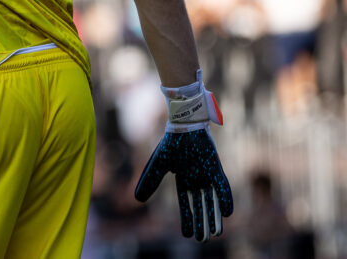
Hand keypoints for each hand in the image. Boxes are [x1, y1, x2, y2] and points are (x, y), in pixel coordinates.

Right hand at [134, 72, 233, 241]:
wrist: (183, 124)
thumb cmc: (170, 143)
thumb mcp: (157, 165)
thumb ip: (150, 181)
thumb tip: (136, 199)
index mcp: (182, 179)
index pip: (185, 204)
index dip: (187, 219)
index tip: (188, 235)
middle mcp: (196, 179)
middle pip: (200, 205)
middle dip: (201, 222)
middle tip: (204, 239)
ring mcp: (207, 174)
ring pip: (212, 200)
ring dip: (214, 216)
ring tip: (216, 233)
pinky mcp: (216, 167)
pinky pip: (222, 186)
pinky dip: (225, 199)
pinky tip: (227, 212)